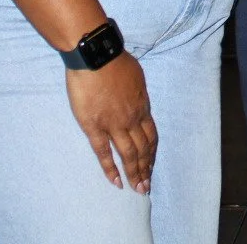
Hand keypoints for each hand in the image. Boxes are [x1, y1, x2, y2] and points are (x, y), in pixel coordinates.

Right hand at [65, 52, 156, 190]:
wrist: (96, 56)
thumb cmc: (115, 61)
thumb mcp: (136, 76)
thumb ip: (138, 93)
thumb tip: (139, 100)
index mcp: (142, 106)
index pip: (151, 136)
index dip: (152, 153)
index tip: (152, 165)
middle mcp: (132, 119)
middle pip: (143, 149)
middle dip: (146, 169)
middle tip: (146, 186)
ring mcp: (114, 124)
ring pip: (128, 154)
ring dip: (134, 173)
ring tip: (137, 189)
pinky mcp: (94, 126)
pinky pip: (104, 152)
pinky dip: (111, 169)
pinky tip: (116, 182)